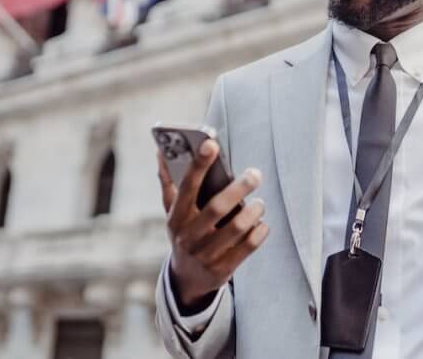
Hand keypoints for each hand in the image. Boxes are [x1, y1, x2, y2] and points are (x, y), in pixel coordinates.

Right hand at [157, 140, 268, 308]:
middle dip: (238, 188)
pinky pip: (247, 247)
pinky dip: (259, 232)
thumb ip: (169, 181)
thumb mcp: (173, 211)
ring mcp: (205, 255)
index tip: (211, 143)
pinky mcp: (221, 269)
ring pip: (236, 228)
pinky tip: (262, 224)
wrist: (187, 279)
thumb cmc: (184, 232)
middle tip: (255, 174)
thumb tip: (161, 150)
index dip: (198, 164)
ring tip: (260, 202)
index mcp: (176, 217)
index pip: (187, 186)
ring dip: (253, 211)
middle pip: (216, 207)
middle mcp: (188, 236)